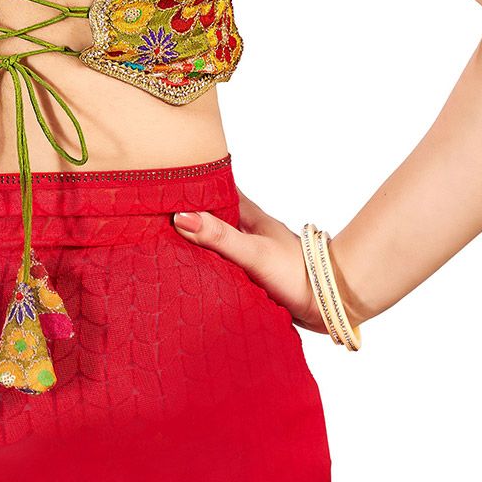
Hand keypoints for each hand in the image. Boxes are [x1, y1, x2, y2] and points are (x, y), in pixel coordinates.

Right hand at [173, 187, 329, 333]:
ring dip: (194, 238)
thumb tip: (180, 216)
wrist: (328, 302)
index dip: (189, 181)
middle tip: (153, 212)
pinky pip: (220, 261)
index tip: (161, 179)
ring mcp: (247, 249)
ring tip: (162, 240)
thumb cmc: (296, 272)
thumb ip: (218, 236)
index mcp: (246, 213)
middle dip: (185, 211)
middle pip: (209, 212)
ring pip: (214, 237)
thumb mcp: (253, 252)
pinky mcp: (249, 272)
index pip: (212, 186)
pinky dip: (205, 261)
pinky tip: (190, 270)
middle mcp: (245, 227)